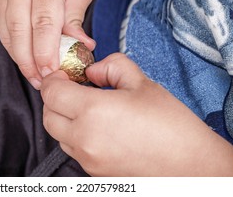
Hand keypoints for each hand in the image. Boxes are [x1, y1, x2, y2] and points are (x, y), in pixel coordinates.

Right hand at [0, 0, 94, 89]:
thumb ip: (76, 19)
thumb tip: (81, 48)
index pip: (43, 21)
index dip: (45, 51)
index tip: (51, 74)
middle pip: (19, 30)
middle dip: (28, 61)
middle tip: (40, 83)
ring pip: (7, 32)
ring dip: (19, 58)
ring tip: (34, 77)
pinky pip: (3, 28)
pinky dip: (14, 47)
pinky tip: (25, 60)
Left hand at [41, 53, 232, 175]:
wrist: (190, 166)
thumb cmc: (171, 127)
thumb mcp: (141, 83)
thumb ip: (111, 67)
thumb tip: (93, 70)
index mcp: (93, 111)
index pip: (51, 92)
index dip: (54, 79)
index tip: (64, 74)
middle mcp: (85, 138)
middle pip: (48, 115)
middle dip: (55, 98)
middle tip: (72, 88)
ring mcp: (88, 159)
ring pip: (58, 135)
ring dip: (64, 118)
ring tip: (87, 108)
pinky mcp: (94, 172)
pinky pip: (73, 150)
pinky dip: (76, 136)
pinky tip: (97, 128)